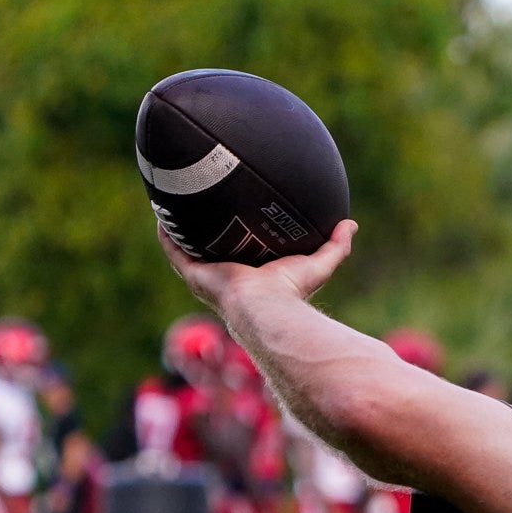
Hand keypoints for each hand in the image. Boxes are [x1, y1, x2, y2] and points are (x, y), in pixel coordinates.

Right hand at [156, 219, 357, 316]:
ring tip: (174, 205)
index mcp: (252, 277)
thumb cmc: (292, 291)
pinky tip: (161, 213)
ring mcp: (207, 276)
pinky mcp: (194, 274)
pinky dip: (167, 233)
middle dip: (206, 234)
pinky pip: (174, 251)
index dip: (238, 240)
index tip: (236, 221)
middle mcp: (226, 277)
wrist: (266, 307)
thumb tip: (350, 224)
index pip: (242, 257)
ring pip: (188, 250)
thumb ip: (335, 246)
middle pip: (212, 252)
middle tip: (203, 208)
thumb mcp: (317, 264)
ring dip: (182, 230)